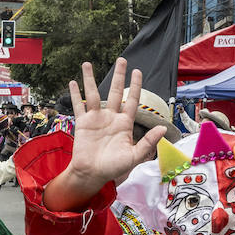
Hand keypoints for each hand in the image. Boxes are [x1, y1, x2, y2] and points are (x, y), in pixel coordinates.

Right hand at [57, 58, 162, 196]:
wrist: (92, 174)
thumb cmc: (114, 168)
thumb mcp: (134, 156)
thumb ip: (148, 142)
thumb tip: (162, 129)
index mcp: (124, 124)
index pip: (132, 100)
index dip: (135, 86)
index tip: (137, 71)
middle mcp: (110, 118)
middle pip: (114, 92)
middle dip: (118, 76)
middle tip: (121, 60)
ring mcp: (96, 119)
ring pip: (93, 94)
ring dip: (90, 79)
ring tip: (87, 63)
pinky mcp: (82, 123)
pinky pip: (78, 106)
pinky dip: (75, 95)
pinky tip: (72, 83)